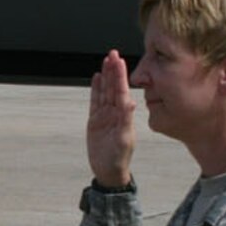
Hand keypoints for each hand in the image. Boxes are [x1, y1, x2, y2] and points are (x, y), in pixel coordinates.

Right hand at [86, 49, 135, 187]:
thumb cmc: (119, 158)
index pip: (121, 90)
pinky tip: (97, 77)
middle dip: (113, 70)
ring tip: (106, 61)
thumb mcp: (124, 139)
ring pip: (104, 91)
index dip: (120, 75)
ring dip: (105, 76)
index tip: (119, 61)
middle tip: (112, 53)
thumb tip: (130, 102)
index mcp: (123, 114)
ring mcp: (105, 115)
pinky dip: (96, 89)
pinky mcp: (95, 120)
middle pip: (113, 87)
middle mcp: (115, 112)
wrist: (108, 171)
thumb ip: (126, 120)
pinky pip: (95, 101)